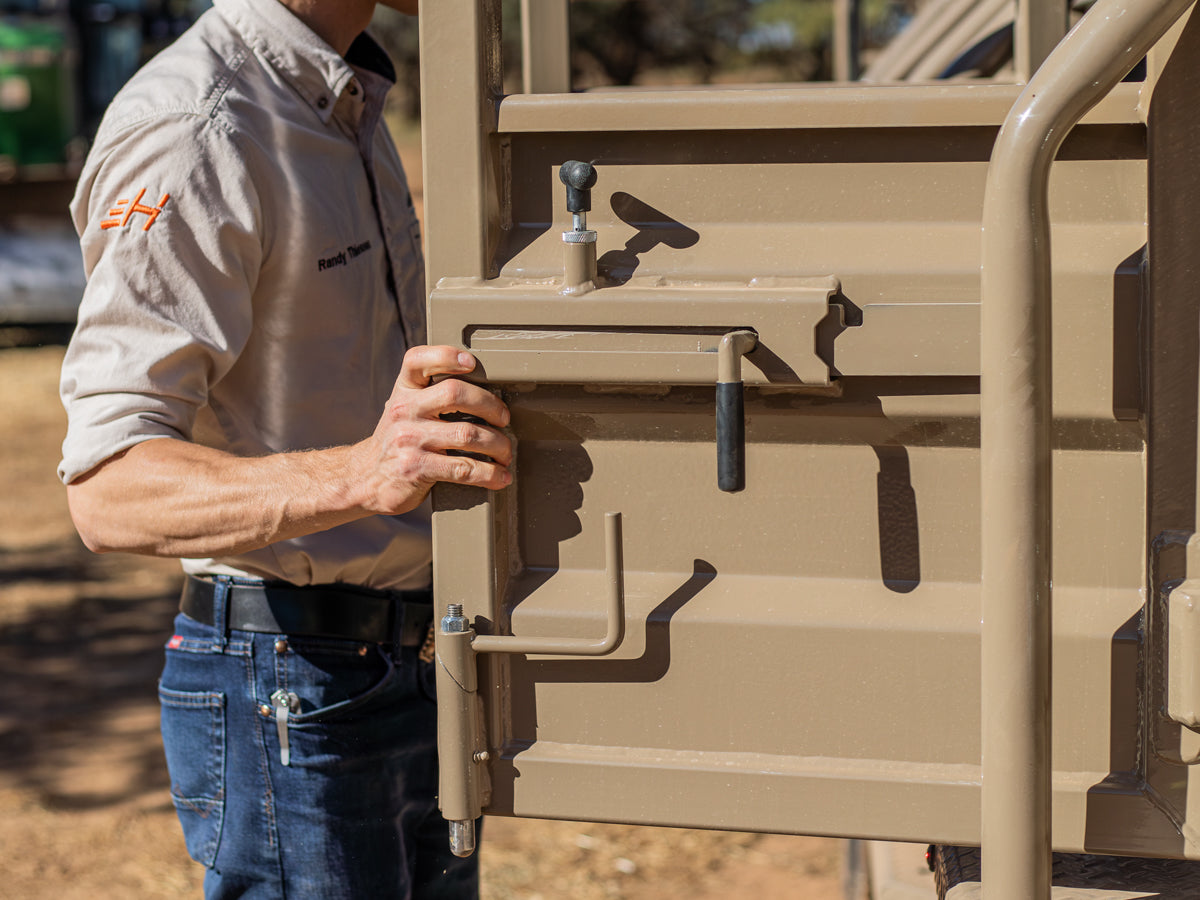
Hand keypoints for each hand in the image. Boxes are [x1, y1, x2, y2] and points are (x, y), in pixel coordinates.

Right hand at [354, 345, 512, 514]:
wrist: (365, 479)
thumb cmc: (399, 441)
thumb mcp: (405, 409)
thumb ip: (431, 395)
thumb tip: (486, 393)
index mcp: (404, 391)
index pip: (418, 360)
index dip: (447, 355)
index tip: (472, 363)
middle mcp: (404, 410)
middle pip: (455, 393)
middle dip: (491, 406)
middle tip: (504, 419)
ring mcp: (409, 439)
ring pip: (467, 434)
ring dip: (498, 445)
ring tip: (506, 453)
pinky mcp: (417, 468)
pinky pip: (463, 468)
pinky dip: (489, 473)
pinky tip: (500, 476)